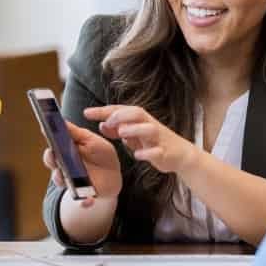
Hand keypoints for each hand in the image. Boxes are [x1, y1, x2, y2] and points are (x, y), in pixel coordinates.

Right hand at [41, 121, 121, 207]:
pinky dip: (84, 202)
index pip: (52, 147)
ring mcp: (71, 182)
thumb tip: (61, 121)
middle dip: (51, 159)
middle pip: (52, 163)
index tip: (45, 130)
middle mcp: (64, 167)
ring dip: (62, 179)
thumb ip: (76, 133)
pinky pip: (81, 201)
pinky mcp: (83, 195)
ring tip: (66, 176)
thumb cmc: (101, 154)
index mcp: (65, 152)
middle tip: (54, 155)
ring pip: (61, 181)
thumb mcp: (91, 140)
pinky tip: (88, 200)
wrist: (113, 175)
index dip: (49, 139)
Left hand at [84, 105, 200, 174]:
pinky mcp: (165, 152)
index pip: (121, 110)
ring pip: (149, 128)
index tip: (86, 113)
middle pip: (137, 113)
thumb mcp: (134, 135)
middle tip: (107, 121)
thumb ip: (118, 129)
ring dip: (135, 129)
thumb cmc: (154, 142)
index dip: (104, 110)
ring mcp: (158, 138)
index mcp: (140, 120)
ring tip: (122, 133)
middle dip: (121, 115)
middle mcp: (150, 125)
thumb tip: (102, 124)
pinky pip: (157, 151)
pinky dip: (148, 152)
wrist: (180, 154)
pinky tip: (138, 156)